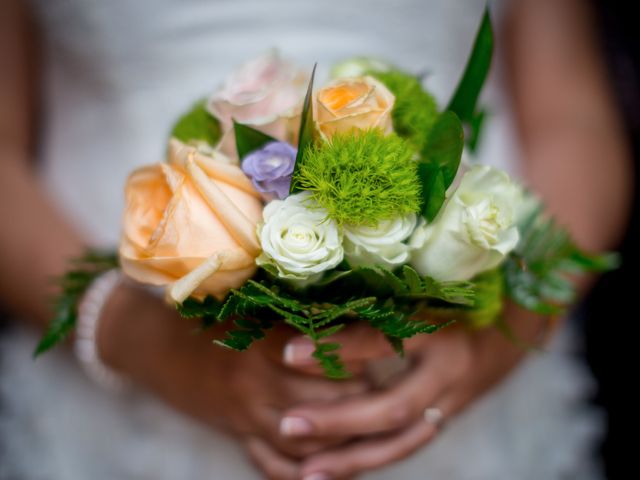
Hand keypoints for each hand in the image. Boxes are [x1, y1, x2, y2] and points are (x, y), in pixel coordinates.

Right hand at [96, 285, 369, 478]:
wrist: (149, 343)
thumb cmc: (200, 312)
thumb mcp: (245, 301)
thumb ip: (291, 305)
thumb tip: (342, 305)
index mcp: (265, 342)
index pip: (331, 358)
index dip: (362, 355)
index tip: (386, 347)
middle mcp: (260, 383)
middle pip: (329, 404)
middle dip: (362, 400)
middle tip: (387, 389)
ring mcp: (248, 414)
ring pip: (309, 440)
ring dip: (342, 438)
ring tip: (369, 426)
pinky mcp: (238, 432)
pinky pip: (275, 463)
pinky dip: (304, 471)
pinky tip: (328, 469)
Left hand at [274, 304, 549, 478]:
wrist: (515, 319)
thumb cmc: (454, 293)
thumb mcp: (418, 287)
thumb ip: (373, 301)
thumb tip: (311, 309)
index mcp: (437, 324)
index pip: (379, 341)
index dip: (335, 348)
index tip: (286, 352)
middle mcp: (447, 367)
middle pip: (391, 407)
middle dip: (337, 421)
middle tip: (289, 426)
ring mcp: (451, 398)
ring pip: (400, 439)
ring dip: (352, 458)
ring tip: (306, 472)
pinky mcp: (448, 415)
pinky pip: (407, 444)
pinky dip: (372, 459)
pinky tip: (337, 469)